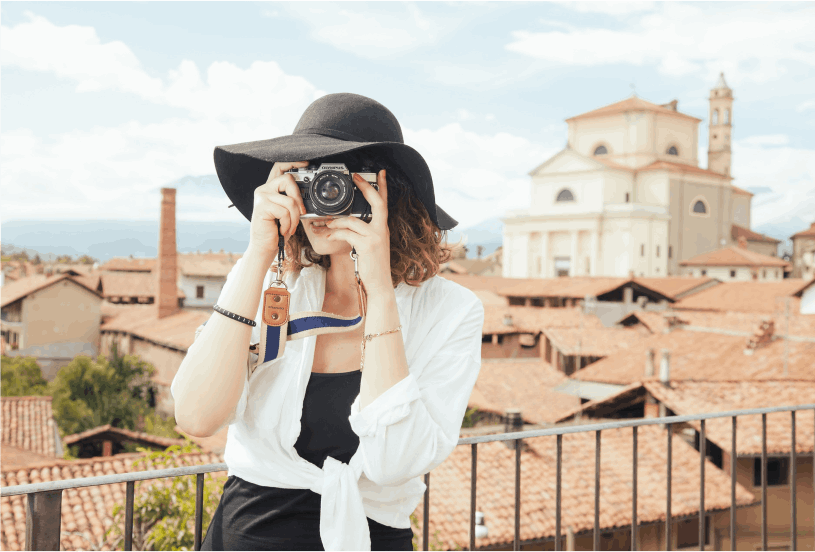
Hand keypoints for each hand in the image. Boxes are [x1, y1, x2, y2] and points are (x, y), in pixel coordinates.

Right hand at [248, 161, 308, 257]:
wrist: (265, 246)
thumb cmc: (277, 230)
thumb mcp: (287, 212)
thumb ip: (293, 200)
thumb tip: (308, 194)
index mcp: (270, 189)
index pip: (279, 168)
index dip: (293, 162)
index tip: (306, 163)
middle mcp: (264, 189)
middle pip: (287, 179)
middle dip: (298, 197)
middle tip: (301, 212)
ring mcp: (262, 197)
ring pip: (290, 200)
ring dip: (294, 218)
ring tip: (289, 227)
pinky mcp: (262, 206)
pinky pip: (285, 211)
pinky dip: (288, 224)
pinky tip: (281, 229)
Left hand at [325, 170, 392, 295]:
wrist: (379, 285)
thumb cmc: (373, 267)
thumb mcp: (372, 246)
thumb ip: (364, 233)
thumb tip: (347, 223)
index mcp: (383, 228)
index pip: (384, 203)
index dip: (382, 187)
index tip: (380, 173)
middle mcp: (382, 230)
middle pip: (377, 203)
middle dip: (366, 187)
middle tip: (356, 177)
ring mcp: (375, 237)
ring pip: (353, 220)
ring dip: (336, 221)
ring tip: (327, 224)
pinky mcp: (367, 245)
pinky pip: (347, 233)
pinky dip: (335, 233)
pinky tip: (328, 235)